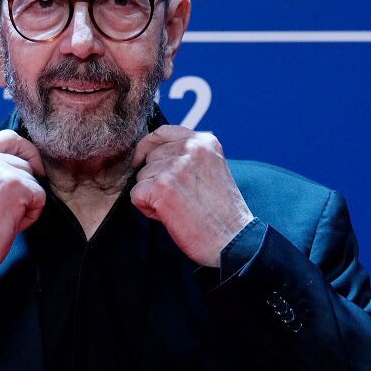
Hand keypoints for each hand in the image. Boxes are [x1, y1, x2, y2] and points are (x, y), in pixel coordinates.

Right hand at [0, 130, 47, 282]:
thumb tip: (24, 164)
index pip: (8, 137)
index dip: (26, 151)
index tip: (32, 170)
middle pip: (25, 162)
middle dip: (26, 186)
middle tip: (8, 209)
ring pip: (34, 180)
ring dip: (27, 203)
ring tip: (4, 218)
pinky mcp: (15, 186)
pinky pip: (40, 197)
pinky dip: (31, 215)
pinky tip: (10, 224)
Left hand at [129, 125, 254, 267]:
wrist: (233, 238)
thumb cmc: (222, 211)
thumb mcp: (211, 169)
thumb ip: (188, 157)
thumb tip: (153, 154)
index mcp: (204, 142)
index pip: (162, 132)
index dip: (147, 147)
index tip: (141, 160)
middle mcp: (190, 148)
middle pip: (148, 158)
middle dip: (154, 179)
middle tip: (178, 198)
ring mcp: (175, 166)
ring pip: (141, 177)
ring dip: (152, 195)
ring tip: (177, 208)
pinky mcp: (162, 187)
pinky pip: (136, 194)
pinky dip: (147, 209)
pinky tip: (169, 215)